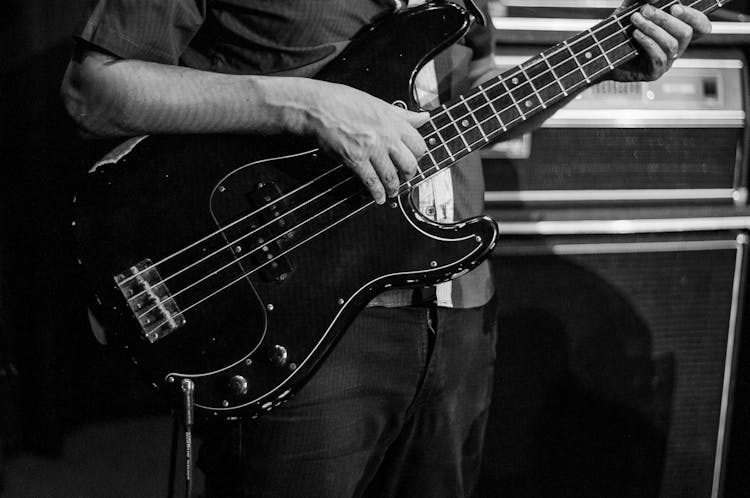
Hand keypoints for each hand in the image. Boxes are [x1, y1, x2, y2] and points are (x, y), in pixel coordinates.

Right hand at [301, 81, 428, 204]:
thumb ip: (403, 115)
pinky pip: (371, 181)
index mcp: (393, 121)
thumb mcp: (379, 103)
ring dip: (393, 188)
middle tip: (405, 178)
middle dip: (408, 175)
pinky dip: (377, 193)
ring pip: (391, 176)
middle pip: (409, 164)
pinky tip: (378, 197)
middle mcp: (386, 136)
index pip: (418, 144)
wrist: (318, 107)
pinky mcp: (355, 160)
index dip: (418, 156)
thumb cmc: (343, 101)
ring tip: (392, 191)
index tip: (414, 160)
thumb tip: (423, 117)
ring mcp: (371, 149)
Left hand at [609, 1, 711, 81]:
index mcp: (677, 32)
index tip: (675, 6)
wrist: (601, 54)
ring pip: (671, 45)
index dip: (694, 16)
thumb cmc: (620, 32)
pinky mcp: (654, 73)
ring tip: (635, 20)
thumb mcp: (631, 9)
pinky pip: (658, 57)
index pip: (701, 26)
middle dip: (665, 19)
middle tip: (645, 10)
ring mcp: (666, 62)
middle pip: (686, 33)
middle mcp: (676, 48)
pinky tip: (635, 34)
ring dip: (653, 29)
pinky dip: (647, 43)